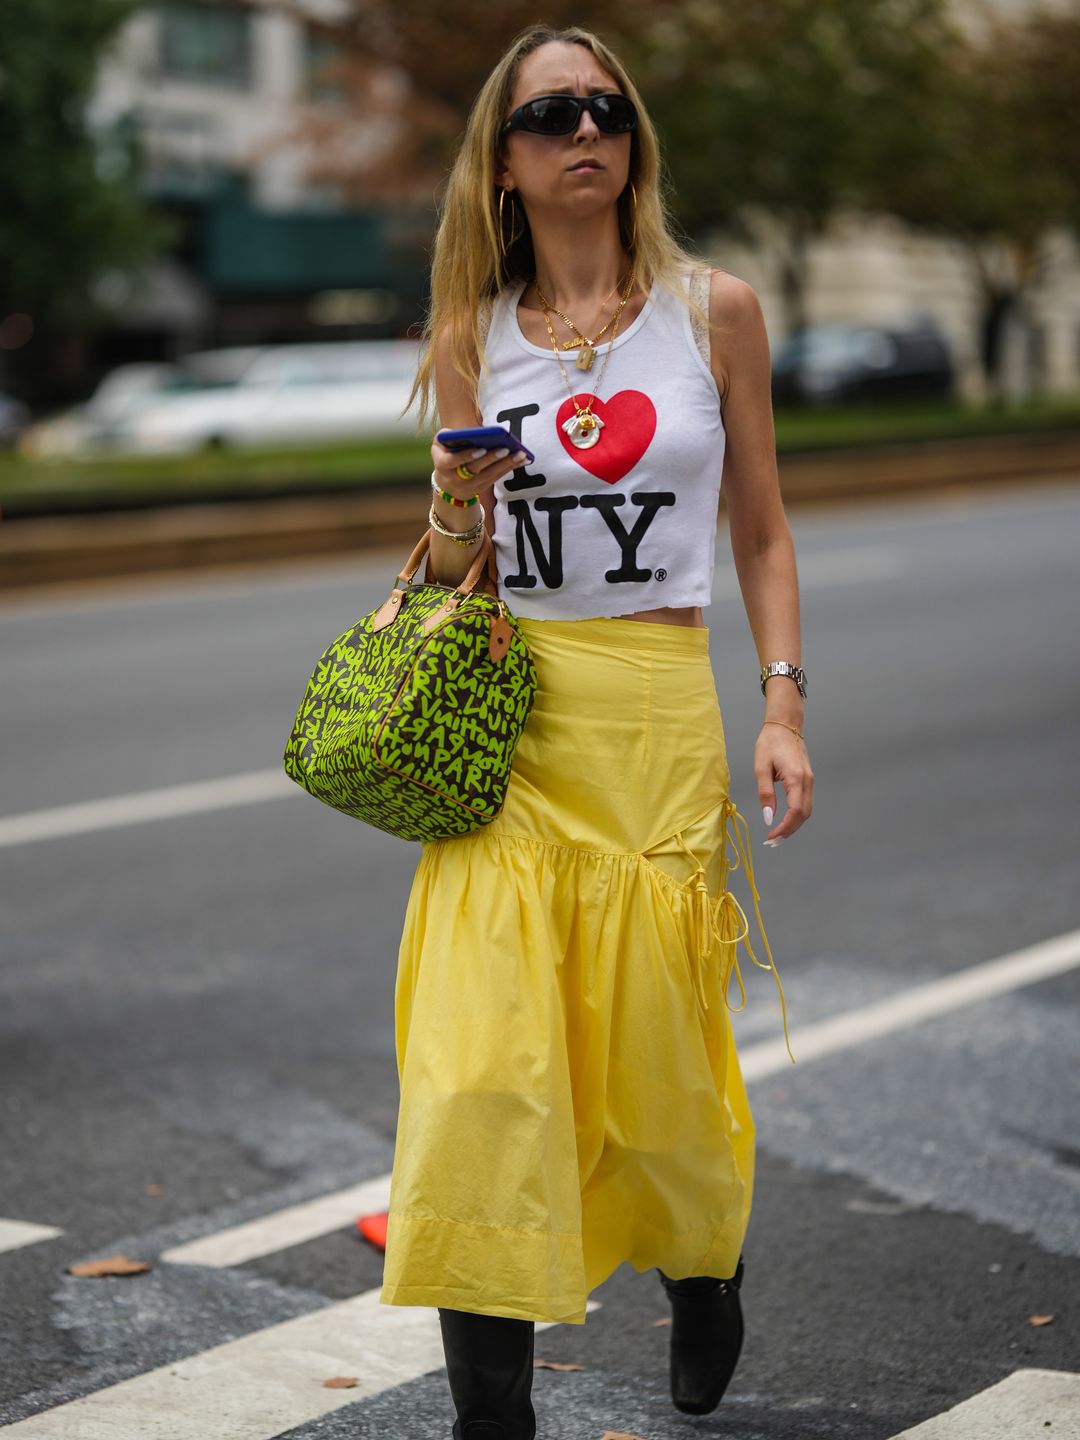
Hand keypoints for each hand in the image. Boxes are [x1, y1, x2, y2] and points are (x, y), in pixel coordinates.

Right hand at [431, 438, 526, 504]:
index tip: (482, 448)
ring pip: (490, 475)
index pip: (453, 461)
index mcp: (443, 466)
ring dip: (506, 464)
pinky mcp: (483, 488)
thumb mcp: (438, 446)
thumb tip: (466, 433)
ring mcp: (470, 486)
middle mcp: (455, 479)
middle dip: (491, 458)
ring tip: (521, 453)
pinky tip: (524, 459)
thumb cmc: (445, 456)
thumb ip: (445, 436)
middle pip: (475, 469)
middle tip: (505, 448)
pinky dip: (511, 467)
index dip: (467, 455)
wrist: (448, 486)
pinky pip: (498, 477)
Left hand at [755, 724, 812, 844]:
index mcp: (796, 778)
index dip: (784, 828)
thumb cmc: (770, 742)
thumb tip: (769, 817)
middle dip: (789, 831)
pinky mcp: (808, 780)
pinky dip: (796, 816)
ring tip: (777, 835)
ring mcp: (810, 780)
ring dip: (794, 825)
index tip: (771, 836)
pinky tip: (784, 821)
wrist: (784, 725)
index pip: (795, 811)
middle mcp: (807, 781)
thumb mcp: (761, 767)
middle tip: (772, 841)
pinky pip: (805, 803)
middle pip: (804, 815)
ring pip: (807, 811)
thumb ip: (765, 793)